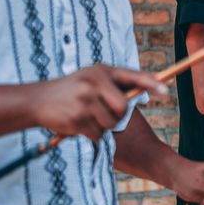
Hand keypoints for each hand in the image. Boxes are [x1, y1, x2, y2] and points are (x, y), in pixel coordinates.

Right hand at [31, 64, 166, 139]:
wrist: (36, 100)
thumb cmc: (72, 90)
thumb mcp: (92, 79)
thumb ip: (114, 85)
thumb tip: (146, 91)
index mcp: (102, 70)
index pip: (133, 76)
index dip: (152, 84)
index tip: (167, 92)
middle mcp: (94, 82)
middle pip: (123, 108)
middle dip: (117, 116)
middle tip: (101, 114)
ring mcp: (85, 100)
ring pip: (110, 123)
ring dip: (101, 126)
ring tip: (86, 117)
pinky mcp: (77, 117)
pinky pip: (96, 133)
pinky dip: (90, 134)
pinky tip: (77, 124)